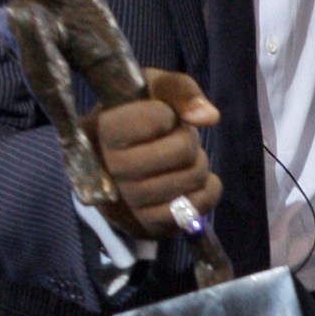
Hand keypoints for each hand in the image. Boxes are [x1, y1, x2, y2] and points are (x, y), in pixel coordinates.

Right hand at [90, 70, 222, 238]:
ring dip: (197, 163)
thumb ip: (180, 90)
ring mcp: (131, 202)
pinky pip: (199, 206)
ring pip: (195, 177)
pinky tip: (189, 180)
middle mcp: (113, 170)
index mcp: (106, 131)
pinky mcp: (150, 225)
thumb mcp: (150, 90)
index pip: (160, 119)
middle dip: (188, 139)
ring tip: (178, 160)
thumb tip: (208, 117)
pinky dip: (206, 189)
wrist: (109, 162)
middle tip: (174, 139)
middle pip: (184, 151)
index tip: (156, 118)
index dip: (168, 114)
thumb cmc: (134, 117)